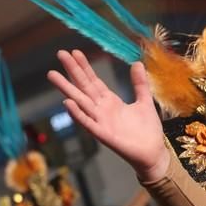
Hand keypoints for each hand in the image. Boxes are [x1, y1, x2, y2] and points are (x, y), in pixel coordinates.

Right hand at [47, 51, 169, 182]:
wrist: (153, 152)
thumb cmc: (148, 130)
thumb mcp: (145, 101)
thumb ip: (140, 84)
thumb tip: (137, 63)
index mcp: (111, 102)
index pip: (93, 81)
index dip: (84, 67)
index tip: (75, 53)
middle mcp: (102, 110)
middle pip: (84, 87)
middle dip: (73, 71)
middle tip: (60, 53)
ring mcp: (101, 122)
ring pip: (80, 102)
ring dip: (67, 89)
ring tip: (53, 74)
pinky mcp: (103, 134)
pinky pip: (88, 123)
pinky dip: (78, 113)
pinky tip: (68, 102)